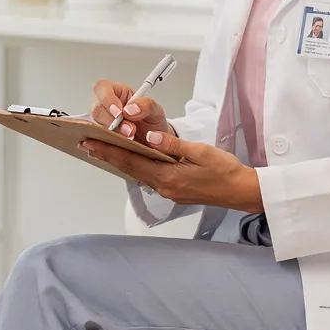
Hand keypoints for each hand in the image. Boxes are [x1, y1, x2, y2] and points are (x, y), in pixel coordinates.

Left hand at [80, 128, 261, 211]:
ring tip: (102, 149)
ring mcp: (169, 191)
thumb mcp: (201, 152)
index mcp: (168, 177)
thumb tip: (150, 138)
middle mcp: (164, 187)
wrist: (241, 191)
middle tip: (87, 144)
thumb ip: (173, 145)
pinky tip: (131, 158)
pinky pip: (149, 177)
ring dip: (120, 161)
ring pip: (138, 173)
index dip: (109, 151)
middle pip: (130, 168)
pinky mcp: (174, 191)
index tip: (91, 143)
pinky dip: (136, 166)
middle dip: (108, 155)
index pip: (131, 161)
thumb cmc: (226, 170)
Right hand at [90, 79, 172, 143]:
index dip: (107, 99)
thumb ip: (145, 105)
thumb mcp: (155, 110)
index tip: (118, 112)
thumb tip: (130, 109)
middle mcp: (104, 106)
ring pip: (95, 126)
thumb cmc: (151, 122)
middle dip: (112, 122)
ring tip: (129, 138)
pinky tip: (120, 145)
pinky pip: (97, 140)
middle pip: (96, 109)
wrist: (153, 142)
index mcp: (116, 91)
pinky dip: (108, 143)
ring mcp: (101, 122)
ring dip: (112, 134)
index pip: (102, 88)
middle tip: (128, 130)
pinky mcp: (100, 137)